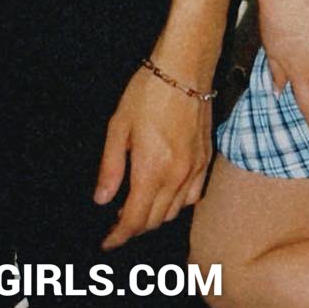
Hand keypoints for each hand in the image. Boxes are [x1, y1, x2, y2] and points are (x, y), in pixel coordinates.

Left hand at [94, 61, 210, 250]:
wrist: (185, 66)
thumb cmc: (149, 91)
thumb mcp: (118, 126)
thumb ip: (110, 168)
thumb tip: (102, 199)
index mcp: (151, 170)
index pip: (134, 220)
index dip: (118, 236)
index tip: (107, 242)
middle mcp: (176, 175)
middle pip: (154, 220)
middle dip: (133, 228)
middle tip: (117, 222)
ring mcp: (195, 168)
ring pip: (175, 212)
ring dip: (155, 217)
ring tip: (138, 206)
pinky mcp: (206, 157)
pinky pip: (193, 195)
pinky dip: (178, 204)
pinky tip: (166, 193)